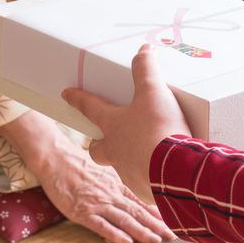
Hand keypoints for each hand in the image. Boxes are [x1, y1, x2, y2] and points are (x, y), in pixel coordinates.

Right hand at [0, 110, 175, 242]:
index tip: (173, 221)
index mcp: (116, 185)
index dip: (158, 213)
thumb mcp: (102, 171)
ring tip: (156, 241)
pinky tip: (126, 241)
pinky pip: (101, 224)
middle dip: (157, 225)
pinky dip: (114, 233)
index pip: (142, 201)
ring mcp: (97, 203)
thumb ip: (115, 184)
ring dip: (142, 231)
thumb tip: (128, 195)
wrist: (55, 159)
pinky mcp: (82, 212)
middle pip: (138, 212)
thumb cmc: (77, 164)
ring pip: (124, 219)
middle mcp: (111, 195)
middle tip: (173, 236)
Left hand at [62, 42, 190, 204]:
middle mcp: (116, 152)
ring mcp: (129, 174)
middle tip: (110, 138)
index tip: (66, 94)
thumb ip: (146, 70)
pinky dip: (152, 176)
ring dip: (131, 159)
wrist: (177, 172)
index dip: (78, 99)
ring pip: (122, 166)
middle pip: (98, 149)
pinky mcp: (145, 190)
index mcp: (113, 126)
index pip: (89, 108)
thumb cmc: (160, 129)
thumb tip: (143, 51)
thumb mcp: (154, 92)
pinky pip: (145, 182)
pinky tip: (166, 170)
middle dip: (99, 144)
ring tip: (151, 152)